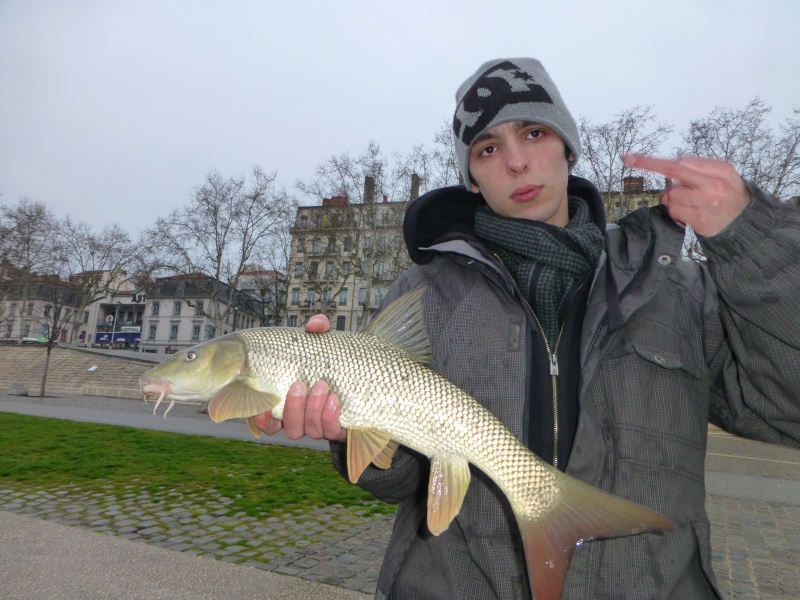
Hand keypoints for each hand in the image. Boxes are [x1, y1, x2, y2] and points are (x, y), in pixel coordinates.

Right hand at [251, 314, 346, 440]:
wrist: (365, 376)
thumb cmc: (331, 361)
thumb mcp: (321, 345)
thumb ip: (317, 330)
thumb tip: (314, 326)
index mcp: (289, 406)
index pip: (269, 423)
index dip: (262, 420)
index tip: (263, 407)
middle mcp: (303, 420)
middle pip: (291, 428)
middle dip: (293, 407)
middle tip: (300, 384)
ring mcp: (321, 427)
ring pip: (309, 430)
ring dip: (312, 409)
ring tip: (321, 386)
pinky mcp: (339, 429)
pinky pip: (331, 431)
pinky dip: (330, 417)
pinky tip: (334, 399)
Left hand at [623, 154, 748, 236]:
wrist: (744, 220)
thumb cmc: (727, 193)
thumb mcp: (721, 173)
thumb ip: (696, 166)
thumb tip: (670, 167)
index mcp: (720, 169)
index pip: (682, 161)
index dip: (654, 160)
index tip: (632, 157)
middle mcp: (715, 185)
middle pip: (673, 171)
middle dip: (648, 164)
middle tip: (629, 159)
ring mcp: (708, 204)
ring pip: (671, 195)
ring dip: (672, 198)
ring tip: (688, 201)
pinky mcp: (701, 221)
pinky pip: (674, 211)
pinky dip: (676, 212)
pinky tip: (688, 213)